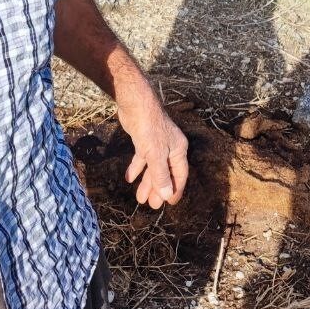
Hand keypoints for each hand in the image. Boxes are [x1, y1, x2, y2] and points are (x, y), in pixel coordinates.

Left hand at [117, 82, 188, 208]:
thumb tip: (166, 194)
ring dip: (147, 182)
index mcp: (178, 150)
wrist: (135, 103)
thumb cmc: (149, 127)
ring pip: (153, 167)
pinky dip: (137, 168)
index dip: (175, 189)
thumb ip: (160, 175)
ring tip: (140, 198)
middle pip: (165, 172)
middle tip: (152, 205)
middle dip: (158, 189)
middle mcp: (169, 147)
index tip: (169, 203)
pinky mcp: (143, 140)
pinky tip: (129, 178)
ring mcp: (156, 143)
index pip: (180, 174)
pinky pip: (141, 158)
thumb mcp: (155, 154)